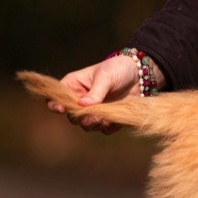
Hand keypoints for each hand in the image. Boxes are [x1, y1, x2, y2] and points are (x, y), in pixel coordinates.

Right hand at [46, 55, 164, 132]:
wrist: (141, 75)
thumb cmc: (118, 68)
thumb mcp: (105, 76)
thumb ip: (95, 92)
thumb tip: (82, 105)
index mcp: (74, 85)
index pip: (57, 98)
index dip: (55, 105)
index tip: (62, 109)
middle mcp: (81, 100)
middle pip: (72, 116)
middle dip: (80, 118)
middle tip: (91, 117)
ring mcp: (95, 110)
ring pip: (87, 125)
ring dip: (94, 125)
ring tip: (104, 119)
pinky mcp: (109, 118)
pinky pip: (104, 129)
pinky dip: (108, 127)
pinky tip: (115, 121)